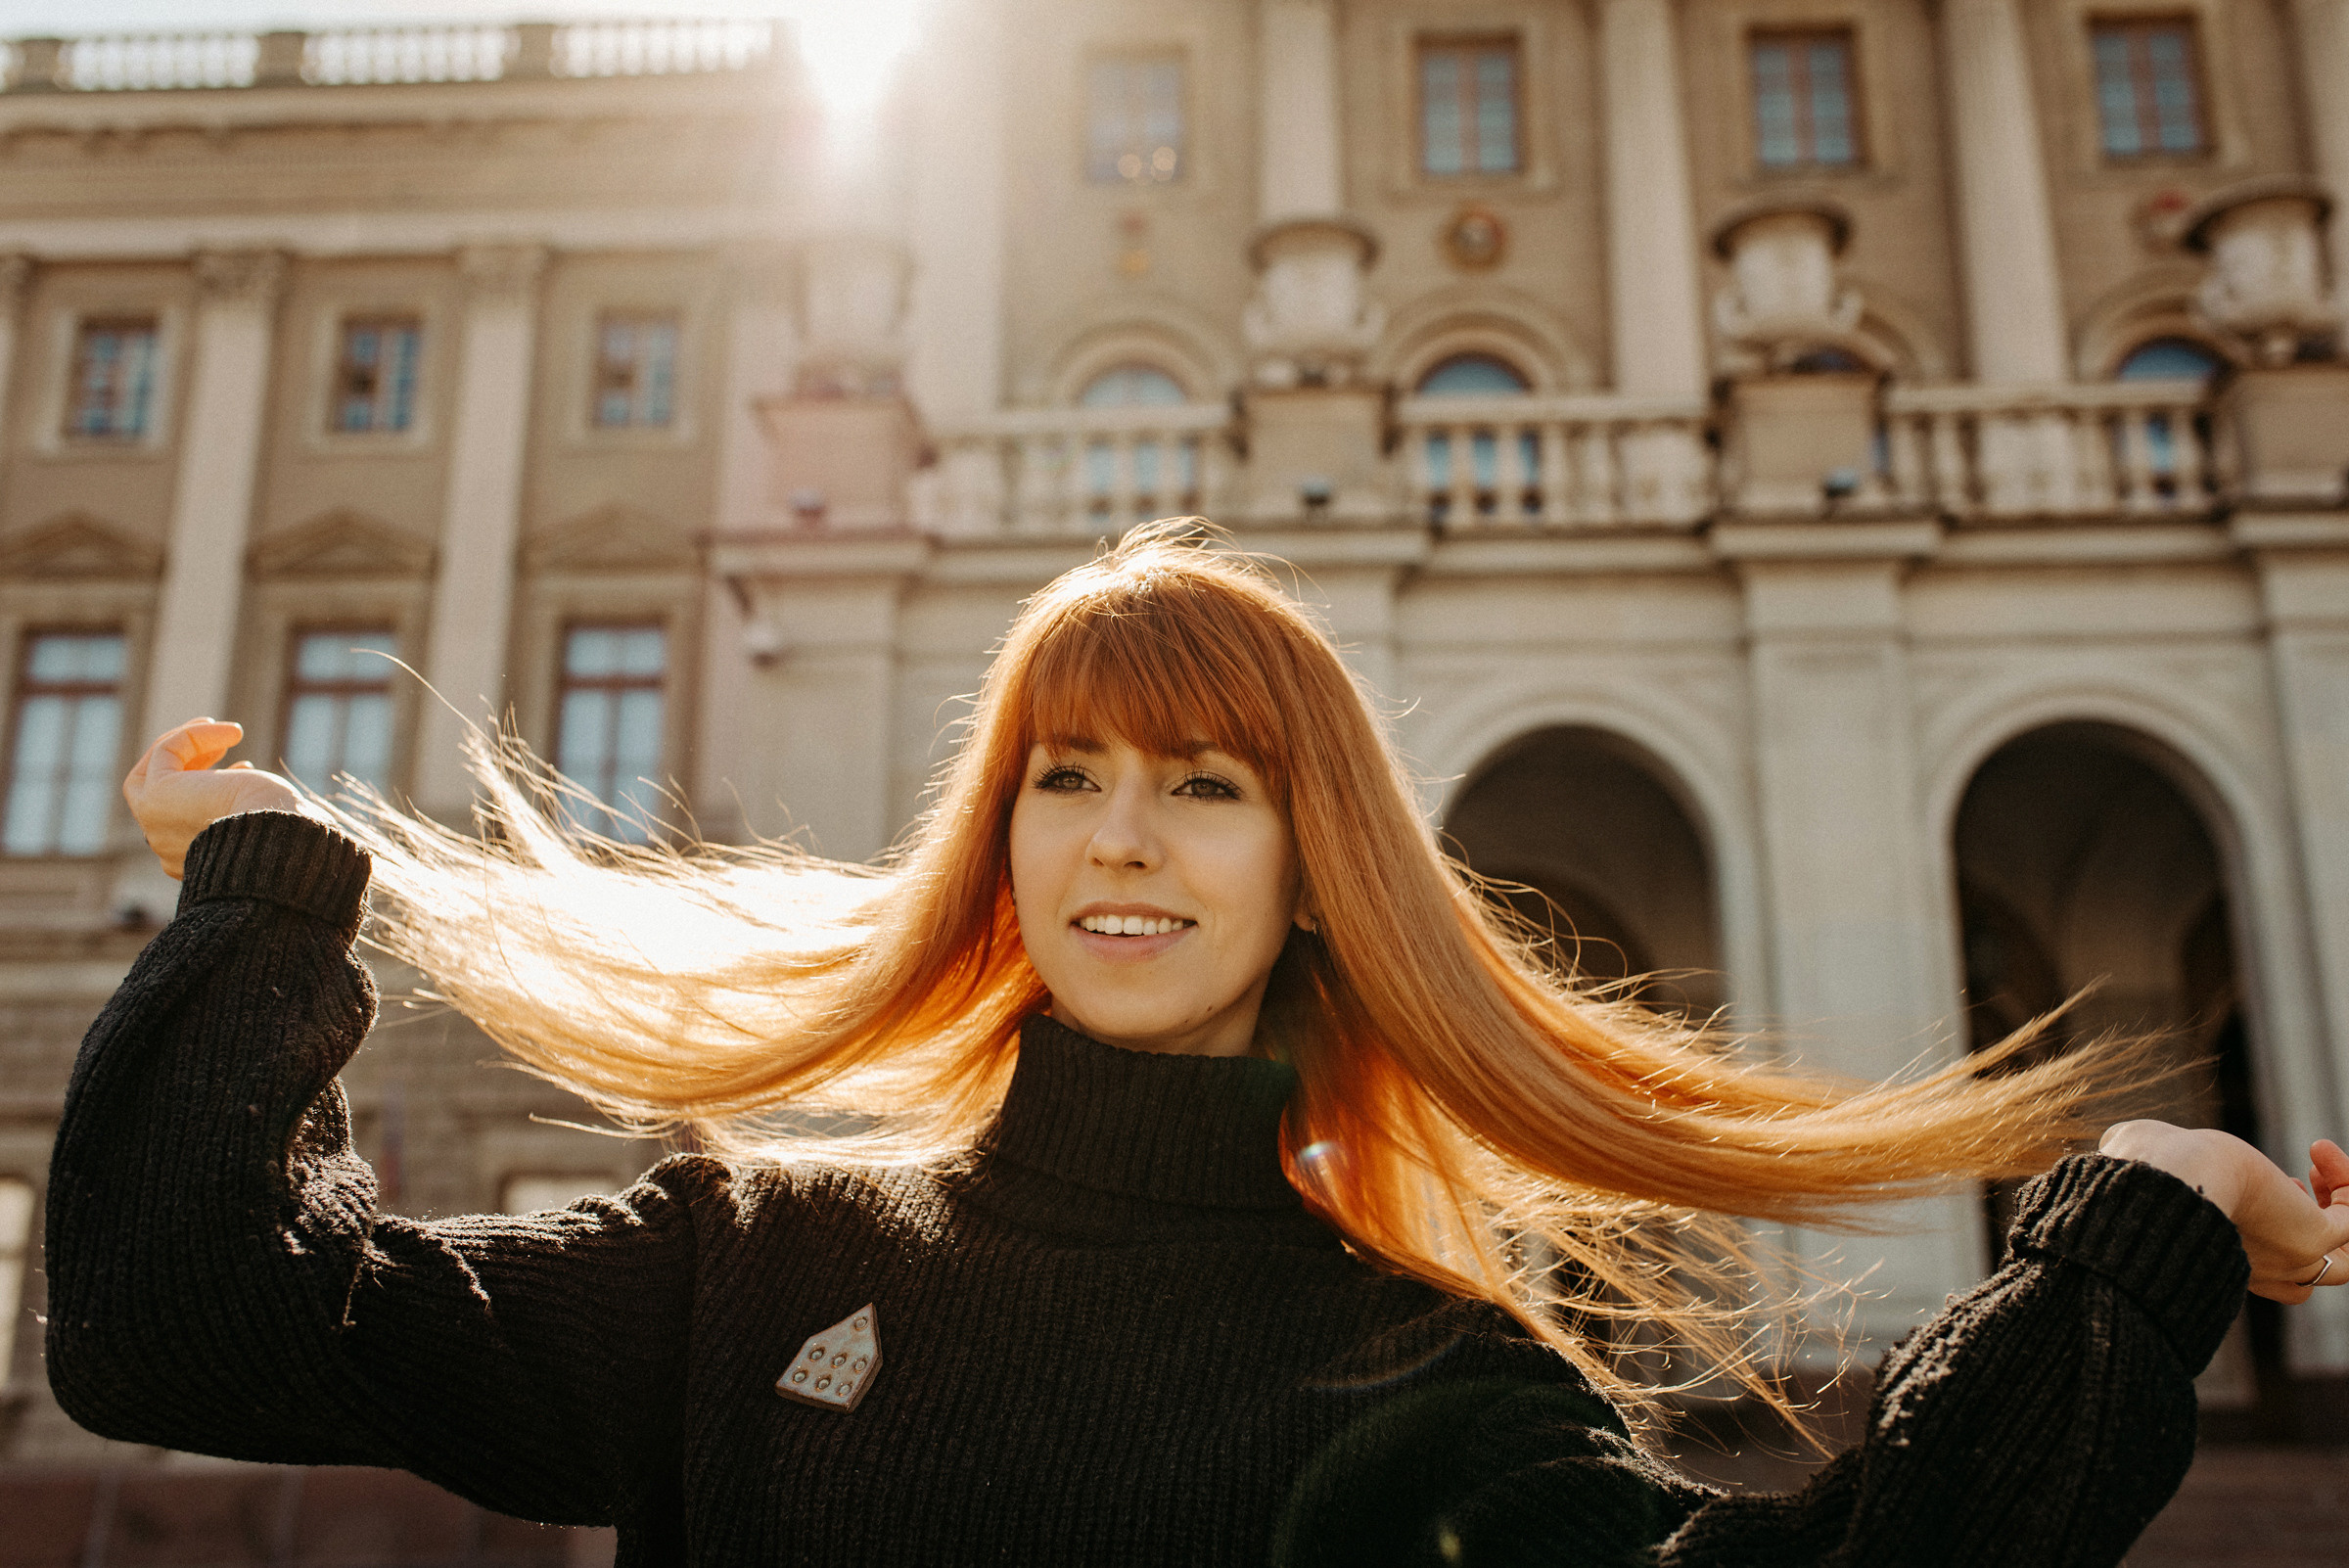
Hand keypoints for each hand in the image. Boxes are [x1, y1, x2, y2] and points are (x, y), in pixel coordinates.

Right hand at [122, 719, 317, 878]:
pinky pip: (165, 753)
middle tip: (220, 745)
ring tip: (232, 732)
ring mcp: (154, 825)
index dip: (210, 786)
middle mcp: (166, 848)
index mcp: (193, 859)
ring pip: (154, 771)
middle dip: (185, 763)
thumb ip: (238, 806)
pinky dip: (196, 735)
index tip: (242, 765)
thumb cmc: (281, 831)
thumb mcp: (259, 815)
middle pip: (157, 794)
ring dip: (190, 743)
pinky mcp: (154, 799)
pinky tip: (235, 733)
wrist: (277, 839)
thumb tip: (236, 776)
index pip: (185, 815)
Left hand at [2099, 1121, 2348, 1303]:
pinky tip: (2318, 1149)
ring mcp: (2286, 1260)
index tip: (2257, 1185)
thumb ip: (2138, 1156)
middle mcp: (2254, 1270)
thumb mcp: (2146, 1160)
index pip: (2258, 1271)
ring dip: (2338, 1210)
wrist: (2170, 1174)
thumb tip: (2121, 1142)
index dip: (2268, 1235)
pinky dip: (2347, 1185)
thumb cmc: (2149, 1165)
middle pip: (2305, 1278)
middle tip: (2289, 1184)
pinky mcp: (2313, 1240)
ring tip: (2316, 1164)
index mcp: (2214, 1259)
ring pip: (2340, 1263)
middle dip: (2306, 1230)